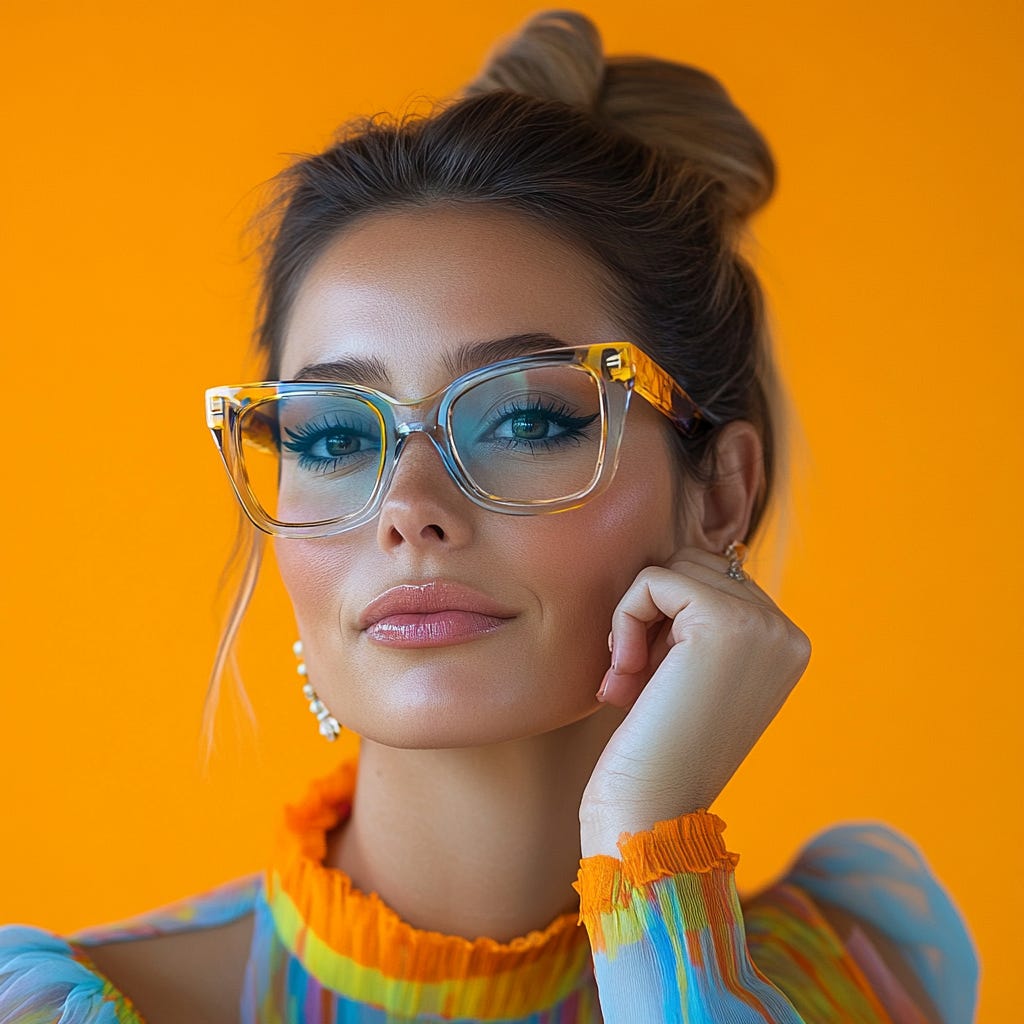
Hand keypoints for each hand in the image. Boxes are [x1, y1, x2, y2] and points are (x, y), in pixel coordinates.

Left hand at [579, 545, 810, 856]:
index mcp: (784, 645)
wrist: (650, 810)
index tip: (651, 680)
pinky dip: (625, 619)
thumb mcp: (690, 675)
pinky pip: (653, 580)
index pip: (711, 582)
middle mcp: (786, 632)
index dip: (667, 621)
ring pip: (672, 568)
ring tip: (630, 679)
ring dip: (635, 618)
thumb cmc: (655, 749)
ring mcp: (763, 624)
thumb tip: (669, 563)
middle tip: (634, 679)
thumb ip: (696, 623)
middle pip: (694, 565)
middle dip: (652, 616)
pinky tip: (626, 672)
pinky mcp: (725, 621)